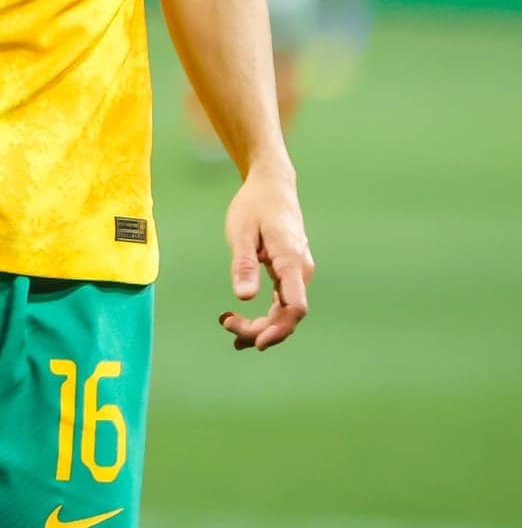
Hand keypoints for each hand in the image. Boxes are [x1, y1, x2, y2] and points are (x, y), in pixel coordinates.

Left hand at [219, 165, 314, 351]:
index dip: (279, 329)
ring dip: (259, 325)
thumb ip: (244, 264)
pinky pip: (281, 301)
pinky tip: (240, 322)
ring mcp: (298, 272)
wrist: (272, 184)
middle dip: (259, 328)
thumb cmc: (255, 204)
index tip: (256, 342)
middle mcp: (301, 270)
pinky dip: (263, 315)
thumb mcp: (242, 231)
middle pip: (287, 315)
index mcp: (291, 260)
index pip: (295, 306)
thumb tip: (243, 297)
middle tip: (225, 323)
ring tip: (228, 325)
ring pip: (284, 311)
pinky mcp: (290, 273)